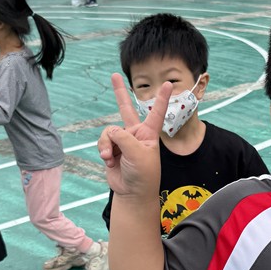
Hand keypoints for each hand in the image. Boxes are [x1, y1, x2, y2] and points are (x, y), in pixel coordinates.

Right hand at [97, 74, 170, 197]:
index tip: (167, 84)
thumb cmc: (143, 175)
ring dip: (107, 144)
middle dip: (119, 92)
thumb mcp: (138, 154)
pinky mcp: (112, 149)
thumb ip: (123, 137)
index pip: (156, 112)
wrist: (132, 193)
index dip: (161, 98)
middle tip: (114, 75)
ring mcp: (123, 141)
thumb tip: (110, 132)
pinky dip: (104, 151)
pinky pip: (103, 142)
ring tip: (112, 157)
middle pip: (126, 109)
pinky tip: (109, 161)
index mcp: (149, 134)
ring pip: (109, 132)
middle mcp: (136, 134)